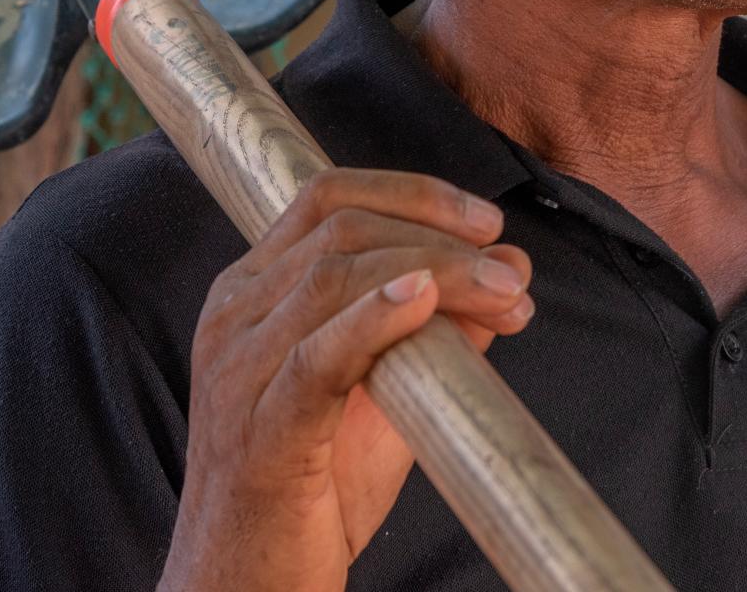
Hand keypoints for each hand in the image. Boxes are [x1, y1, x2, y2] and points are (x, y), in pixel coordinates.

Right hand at [157, 169, 533, 591]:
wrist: (249, 584)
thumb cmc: (314, 486)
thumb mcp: (385, 388)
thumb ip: (439, 323)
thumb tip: (511, 267)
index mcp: (252, 292)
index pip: (328, 198)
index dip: (414, 193)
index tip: (486, 223)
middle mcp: (234, 317)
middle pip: (340, 231)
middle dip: (440, 238)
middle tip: (511, 277)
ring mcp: (238, 374)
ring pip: (334, 281)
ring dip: (435, 274)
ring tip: (501, 296)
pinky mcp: (260, 433)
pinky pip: (314, 359)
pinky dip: (372, 320)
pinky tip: (421, 303)